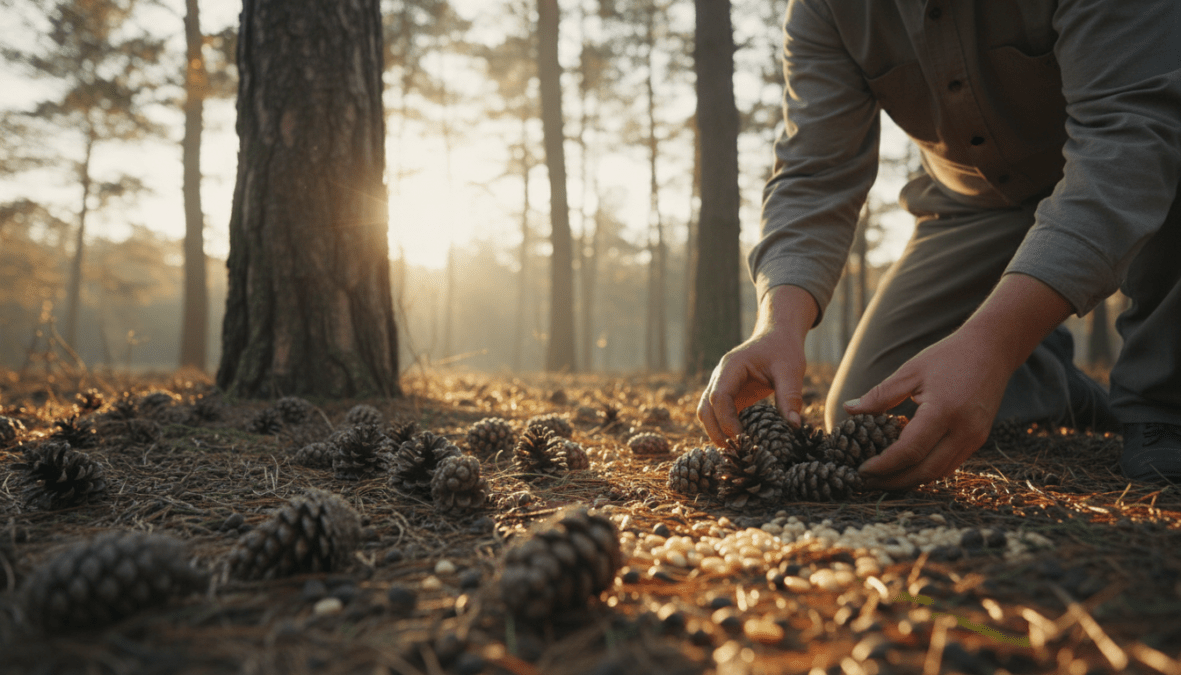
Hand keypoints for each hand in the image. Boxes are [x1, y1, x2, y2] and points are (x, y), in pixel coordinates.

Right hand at [697, 285, 817, 446]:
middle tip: (735, 452)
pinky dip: (723, 429)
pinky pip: (717, 415)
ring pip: (706, 413)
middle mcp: (720, 377)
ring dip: (716, 432)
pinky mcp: (728, 395)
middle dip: (716, 431)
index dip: (727, 420)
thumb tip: (795, 426)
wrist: (777, 336)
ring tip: (734, 452)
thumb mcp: (791, 370)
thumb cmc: (783, 350)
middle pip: (705, 408)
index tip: (742, 438)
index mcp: (731, 367)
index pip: (719, 396)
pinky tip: (738, 444)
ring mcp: (721, 386)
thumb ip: (790, 396)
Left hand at [844, 326, 1011, 489]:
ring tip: (881, 479)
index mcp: (943, 411)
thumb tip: (848, 410)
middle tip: (865, 482)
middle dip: (893, 482)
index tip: (861, 470)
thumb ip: (879, 395)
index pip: (909, 451)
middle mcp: (963, 431)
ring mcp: (974, 438)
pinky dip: (925, 471)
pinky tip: (904, 468)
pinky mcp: (977, 440)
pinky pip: (949, 465)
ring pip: (938, 473)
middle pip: (924, 471)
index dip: (883, 466)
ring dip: (909, 481)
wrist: (992, 350)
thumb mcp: (910, 372)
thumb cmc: (948, 357)